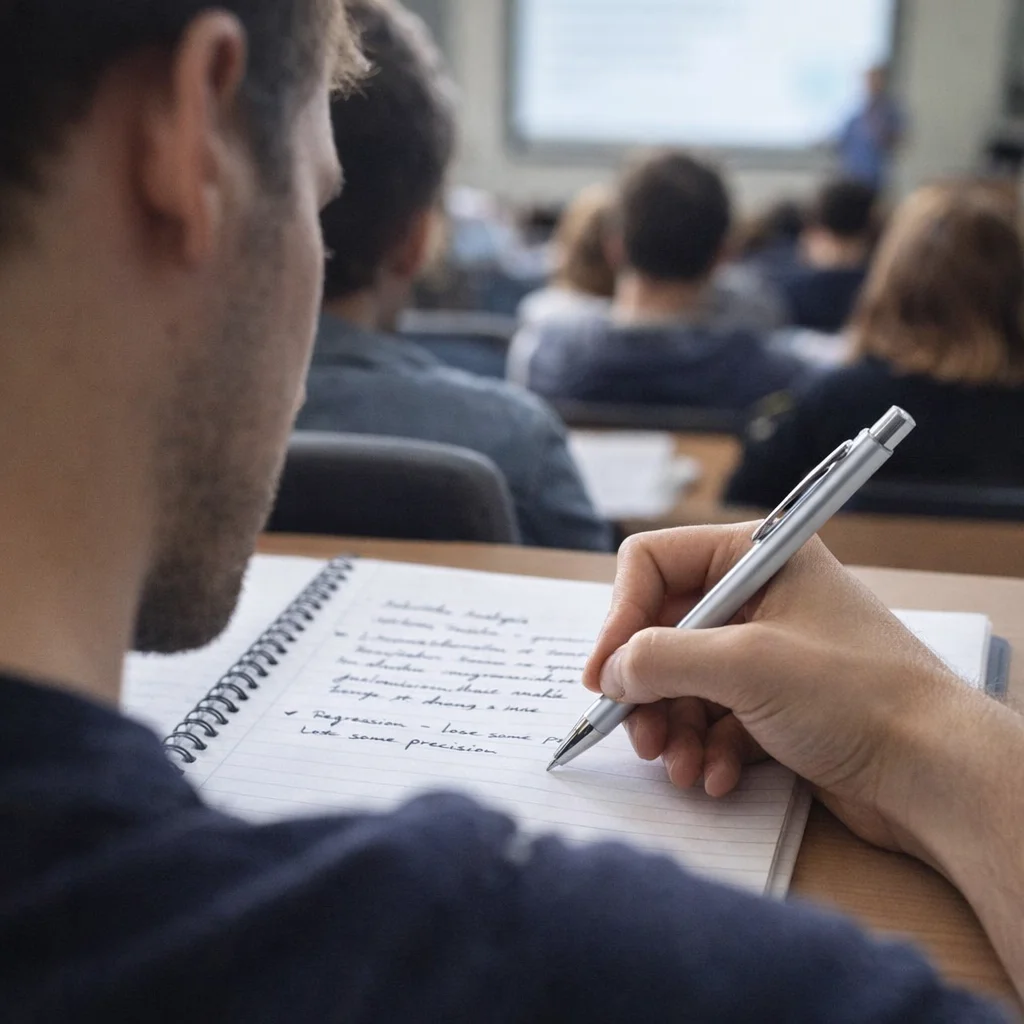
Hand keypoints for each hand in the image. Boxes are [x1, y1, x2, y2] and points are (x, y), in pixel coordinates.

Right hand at [582, 526, 979, 855]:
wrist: (936, 774)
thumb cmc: (856, 696)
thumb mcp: (745, 665)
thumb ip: (662, 659)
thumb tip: (610, 671)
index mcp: (756, 557)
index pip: (654, 564)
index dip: (620, 617)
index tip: (603, 675)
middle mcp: (757, 597)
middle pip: (663, 630)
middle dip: (646, 688)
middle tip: (637, 733)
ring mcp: (765, 652)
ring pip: (683, 681)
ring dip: (672, 727)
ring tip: (678, 766)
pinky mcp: (773, 703)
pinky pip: (713, 717)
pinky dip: (705, 748)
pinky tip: (715, 776)